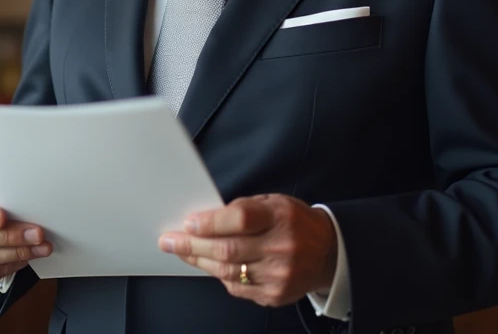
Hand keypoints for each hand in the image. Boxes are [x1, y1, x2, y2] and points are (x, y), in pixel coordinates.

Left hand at [158, 194, 336, 306]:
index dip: (211, 222)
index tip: (188, 223)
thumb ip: (243, 209)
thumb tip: (204, 219)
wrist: (328, 252)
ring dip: (200, 261)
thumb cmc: (294, 222)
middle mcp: (282, 247)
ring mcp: (279, 274)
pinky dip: (219, 275)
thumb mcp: (274, 202)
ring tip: (182, 252)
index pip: (240, 219)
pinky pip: (236, 288)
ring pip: (227, 271)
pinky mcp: (275, 294)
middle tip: (169, 241)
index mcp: (281, 217)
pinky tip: (208, 265)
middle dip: (192, 245)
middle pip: (228, 249)